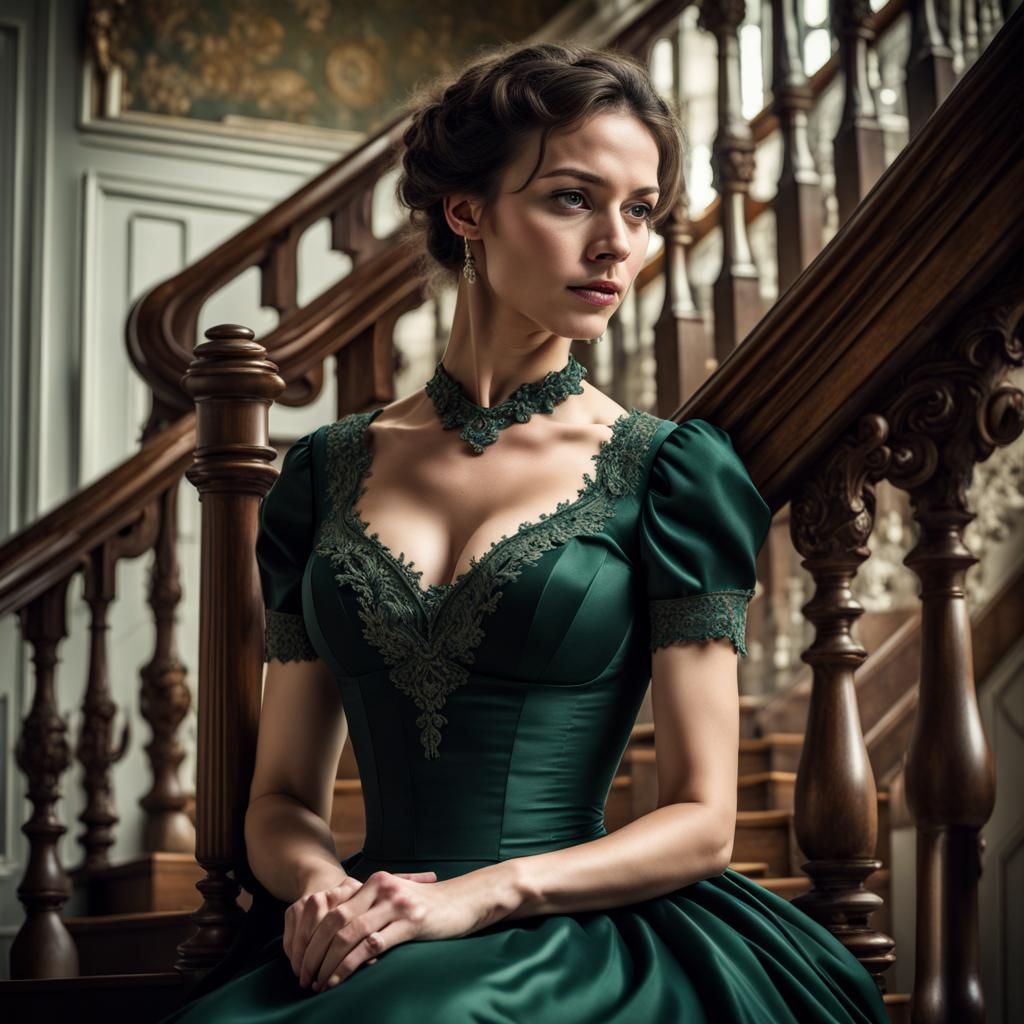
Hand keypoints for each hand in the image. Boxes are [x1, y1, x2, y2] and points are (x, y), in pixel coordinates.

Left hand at [296, 869, 490, 991]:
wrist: (466, 900)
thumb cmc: (430, 904)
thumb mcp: (398, 897)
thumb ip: (372, 907)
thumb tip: (341, 932)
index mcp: (376, 881)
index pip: (333, 908)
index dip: (312, 934)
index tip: (302, 958)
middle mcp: (382, 888)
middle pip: (334, 921)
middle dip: (314, 952)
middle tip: (304, 975)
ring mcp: (396, 905)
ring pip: (349, 935)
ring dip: (328, 962)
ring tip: (318, 983)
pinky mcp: (410, 923)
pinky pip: (371, 946)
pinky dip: (350, 965)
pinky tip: (340, 979)